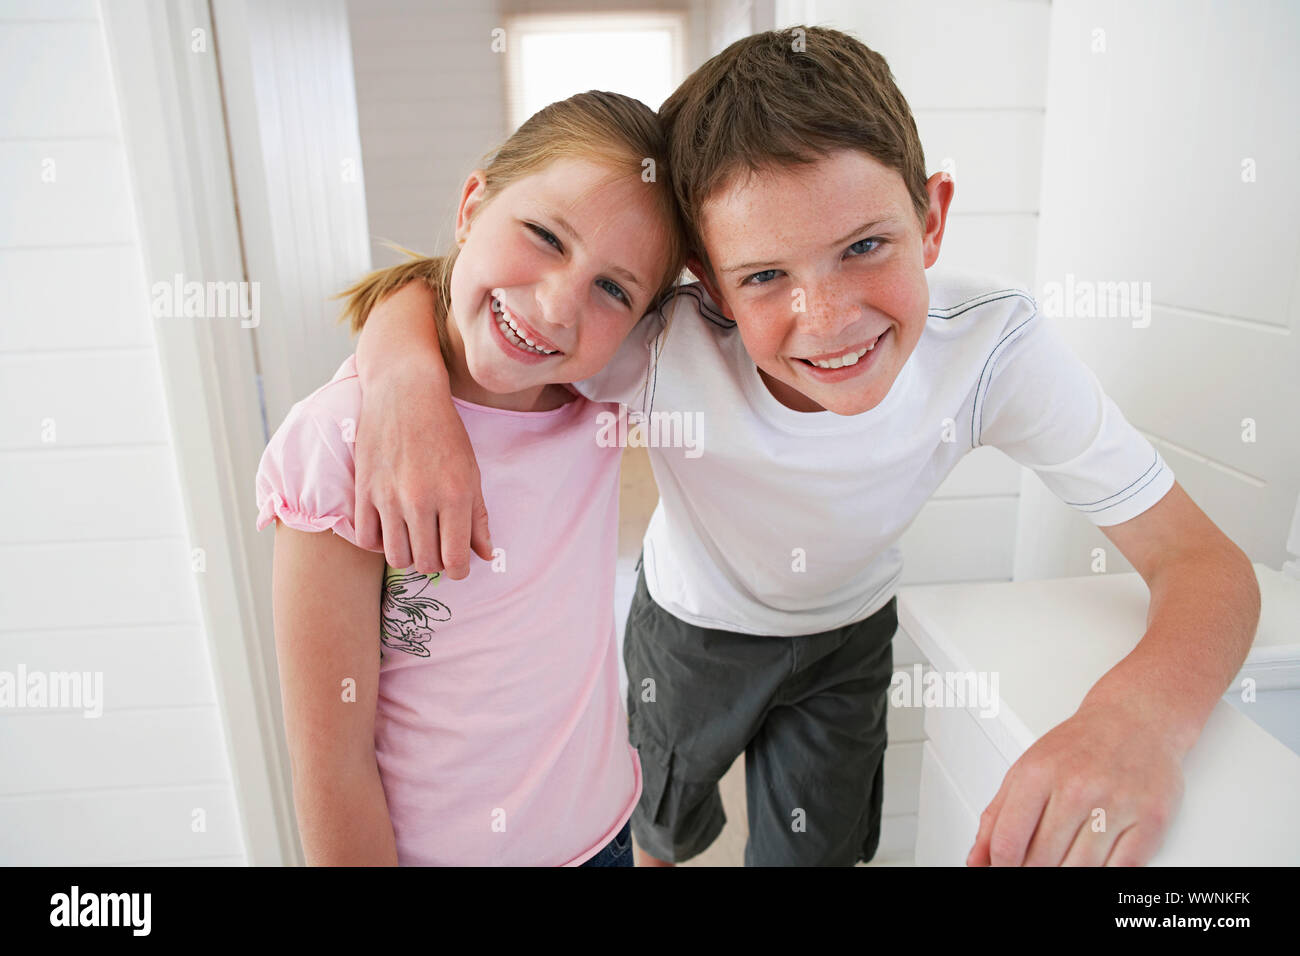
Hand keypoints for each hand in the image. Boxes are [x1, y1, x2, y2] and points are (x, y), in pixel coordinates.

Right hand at [352, 363, 492, 578]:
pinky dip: (379, 543)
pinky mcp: (363, 490)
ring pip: (396, 557)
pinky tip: (390, 529)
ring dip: (407, 556)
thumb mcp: (471, 472)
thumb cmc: (444, 432)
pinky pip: (367, 539)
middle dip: (435, 563)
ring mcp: (389, 497)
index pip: (455, 560)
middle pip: (425, 562)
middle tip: (437, 547)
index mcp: (455, 496)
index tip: (457, 565)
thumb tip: (485, 555)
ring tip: (414, 539)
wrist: (406, 393)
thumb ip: (477, 517)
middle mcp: (421, 501)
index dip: (458, 571)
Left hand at [966, 701, 1184, 865]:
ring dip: (1067, 873)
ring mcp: (1115, 805)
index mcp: (1038, 774)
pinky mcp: (1150, 820)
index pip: (1008, 842)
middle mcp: (1077, 788)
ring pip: (1080, 870)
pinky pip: (1121, 870)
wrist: (1135, 718)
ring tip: (1063, 861)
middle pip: (1042, 861)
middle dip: (1033, 872)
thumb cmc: (1080, 745)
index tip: (1004, 870)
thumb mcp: (1026, 769)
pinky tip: (1094, 861)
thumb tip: (976, 861)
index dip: (1001, 868)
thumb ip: (997, 817)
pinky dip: (1104, 873)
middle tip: (1036, 864)